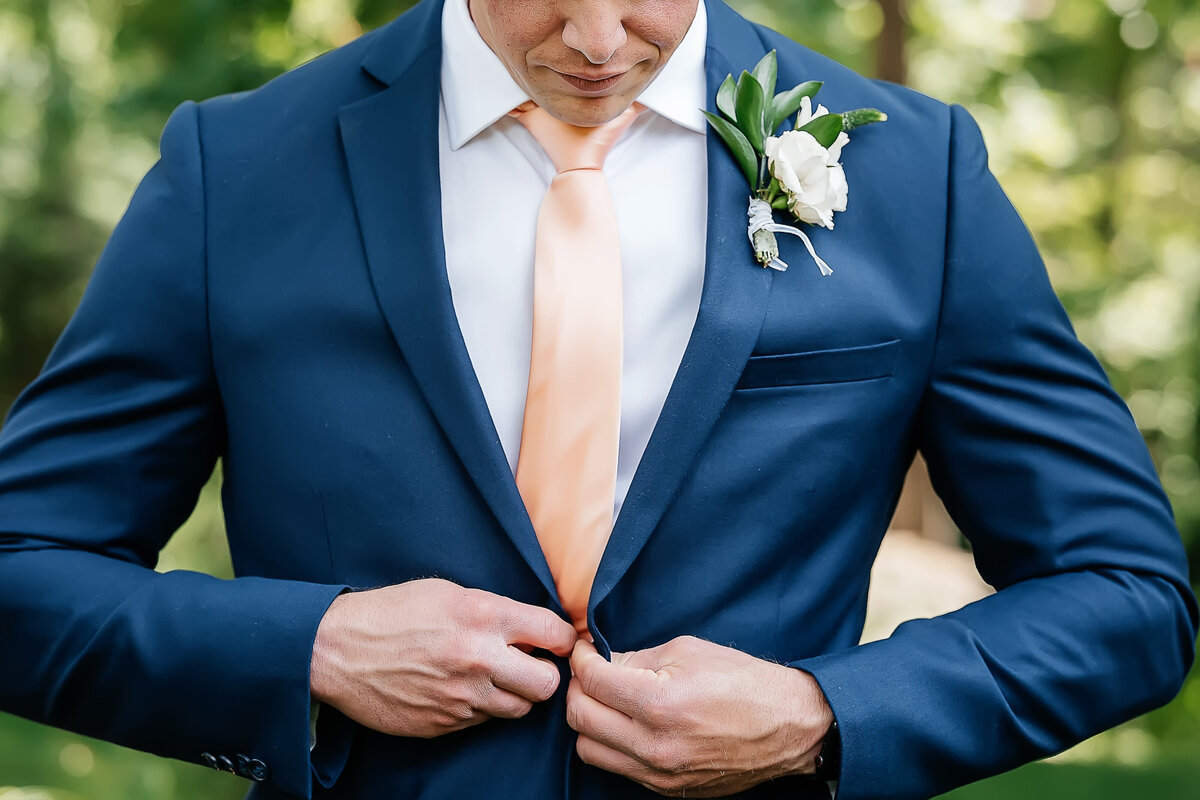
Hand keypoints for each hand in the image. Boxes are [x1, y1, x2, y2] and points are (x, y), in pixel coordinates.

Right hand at [310, 578, 576, 737]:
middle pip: (547, 683)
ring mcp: (462, 698)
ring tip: (493, 677)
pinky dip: (481, 708)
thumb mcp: (448, 592)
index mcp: (483, 617)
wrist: (337, 650)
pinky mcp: (445, 724)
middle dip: (545, 673)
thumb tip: (532, 630)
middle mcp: (478, 659)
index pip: (555, 634)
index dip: (563, 638)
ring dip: (514, 694)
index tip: (557, 640)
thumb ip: (495, 611)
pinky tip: (460, 689)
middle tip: (530, 664)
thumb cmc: (392, 612)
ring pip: (519, 709)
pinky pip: (483, 721)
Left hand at [567, 636, 832, 796]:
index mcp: (660, 704)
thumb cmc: (743, 682)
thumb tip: (600, 660)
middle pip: (580, 718)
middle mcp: (655, 745)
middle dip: (578, 688)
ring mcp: (660, 774)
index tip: (584, 648)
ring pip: (589, 749)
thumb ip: (637, 658)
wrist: (789, 727)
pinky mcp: (667, 790)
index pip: (591, 681)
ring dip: (589, 720)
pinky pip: (617, 768)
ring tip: (607, 699)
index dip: (581, 658)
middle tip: (591, 671)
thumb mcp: (688, 651)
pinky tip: (627, 722)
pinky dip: (611, 743)